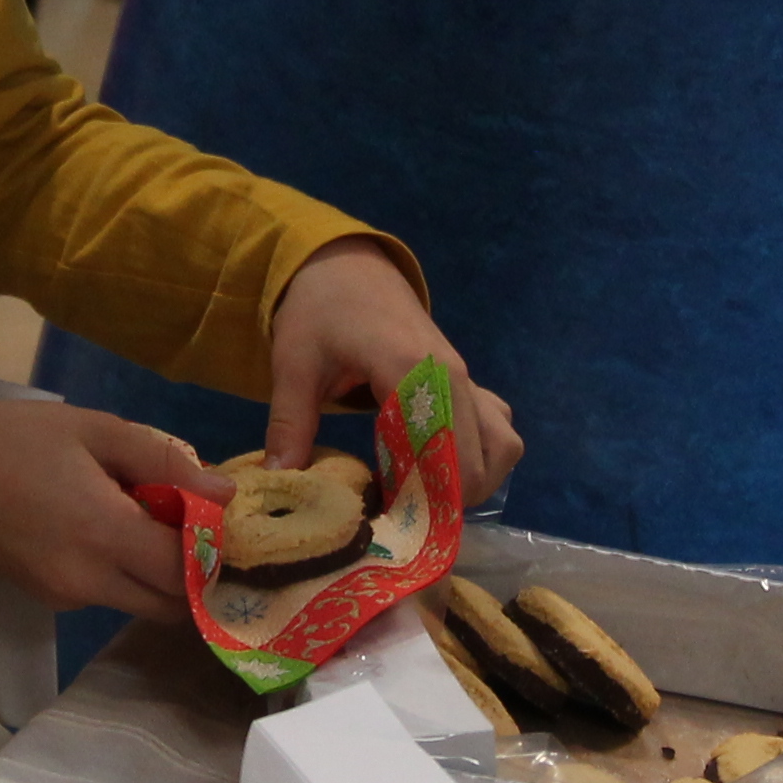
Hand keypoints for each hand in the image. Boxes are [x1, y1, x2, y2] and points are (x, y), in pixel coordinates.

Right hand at [0, 400, 225, 620]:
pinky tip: (102, 527)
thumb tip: (224, 494)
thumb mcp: (97, 430)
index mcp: (106, 535)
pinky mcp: (48, 601)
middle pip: (171, 604)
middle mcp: (91, 582)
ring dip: (155, 574)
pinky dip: (121, 572)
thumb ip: (166, 461)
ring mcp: (67, 598)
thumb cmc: (17, 439)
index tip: (217, 520)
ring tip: (141, 518)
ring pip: (139, 603)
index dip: (213, 552)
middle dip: (192, 574)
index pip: (188, 570)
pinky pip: (105, 595)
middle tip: (189, 525)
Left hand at [264, 240, 523, 502]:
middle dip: (448, 499)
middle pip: (482, 461)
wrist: (345, 263)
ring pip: (504, 444)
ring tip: (424, 496)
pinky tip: (432, 467)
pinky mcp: (465, 380)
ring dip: (474, 479)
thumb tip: (279, 481)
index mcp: (411, 371)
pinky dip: (478, 454)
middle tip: (403, 516)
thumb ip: (290, 424)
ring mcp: (465, 377)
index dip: (423, 497)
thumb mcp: (294, 366)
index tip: (389, 520)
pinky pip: (496, 425)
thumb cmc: (318, 310)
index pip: (443, 452)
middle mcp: (452, 377)